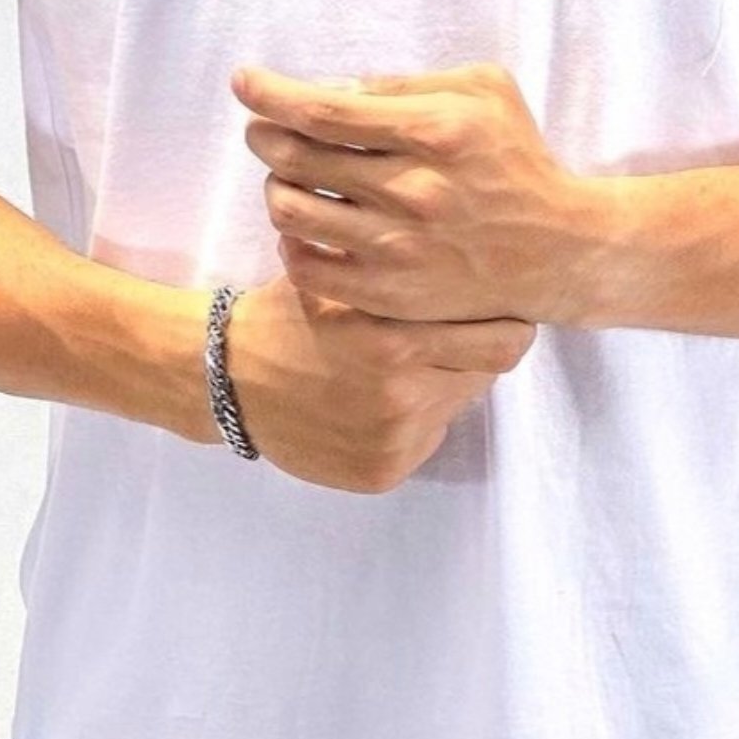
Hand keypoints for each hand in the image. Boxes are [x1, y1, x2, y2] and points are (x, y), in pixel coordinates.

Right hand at [219, 272, 534, 493]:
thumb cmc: (291, 316)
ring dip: (442, 384)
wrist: (229, 379)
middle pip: (489, 372)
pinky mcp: (383, 472)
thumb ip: (408, 275)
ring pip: (456, 404)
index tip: (504, 312)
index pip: (503, 339)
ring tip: (399, 367)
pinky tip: (373, 403)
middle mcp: (402, 394)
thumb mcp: (344, 279)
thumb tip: (487, 265)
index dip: (508, 322)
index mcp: (395, 338)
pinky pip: (427, 439)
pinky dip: (414, 421)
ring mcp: (394, 440)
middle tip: (455, 336)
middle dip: (480, 350)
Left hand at [231, 60, 593, 324]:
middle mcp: (410, 190)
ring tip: (286, 179)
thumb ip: (407, 83)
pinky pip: (308, 268)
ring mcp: (398, 248)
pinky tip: (304, 228)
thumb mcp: (482, 90)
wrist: (557, 249)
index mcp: (432, 132)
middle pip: (295, 158)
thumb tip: (335, 89)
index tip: (244, 82)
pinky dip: (292, 242)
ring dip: (275, 186)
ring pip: (293, 211)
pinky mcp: (391, 293)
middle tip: (261, 129)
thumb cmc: (516, 158)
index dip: (270, 93)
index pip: (323, 110)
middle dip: (263, 135)